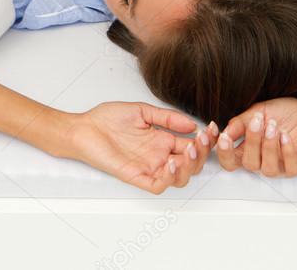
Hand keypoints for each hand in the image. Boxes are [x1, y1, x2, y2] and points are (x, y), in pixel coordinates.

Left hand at [68, 102, 216, 193]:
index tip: (213, 129)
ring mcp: (148, 167)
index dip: (206, 140)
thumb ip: (166, 118)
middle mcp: (158, 156)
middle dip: (203, 153)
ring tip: (191, 151)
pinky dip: (169, 178)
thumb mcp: (142, 111)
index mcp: (162, 141)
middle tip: (204, 140)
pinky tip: (172, 162)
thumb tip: (191, 124)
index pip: (191, 145)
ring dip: (190, 167)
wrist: (83, 128)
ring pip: (179, 178)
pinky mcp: (135, 176)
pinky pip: (158, 185)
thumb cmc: (106, 120)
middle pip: (191, 164)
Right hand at [216, 97, 296, 177]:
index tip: (221, 135)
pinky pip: (291, 169)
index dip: (223, 152)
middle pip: (248, 165)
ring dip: (268, 147)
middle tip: (257, 122)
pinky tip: (286, 136)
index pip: (230, 161)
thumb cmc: (288, 112)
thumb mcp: (260, 111)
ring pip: (268, 170)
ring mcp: (283, 166)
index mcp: (251, 149)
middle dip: (251, 142)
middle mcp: (265, 161)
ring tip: (274, 126)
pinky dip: (287, 152)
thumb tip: (224, 132)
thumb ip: (241, 122)